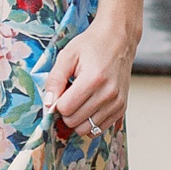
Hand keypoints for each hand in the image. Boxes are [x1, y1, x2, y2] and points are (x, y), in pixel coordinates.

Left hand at [46, 17, 134, 132]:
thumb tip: (48, 104)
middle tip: (69, 94)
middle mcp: (108, 94)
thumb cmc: (91, 45)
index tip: (61, 91)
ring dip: (78, 118)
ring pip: (87, 130)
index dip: (57, 102)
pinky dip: (90, 122)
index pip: (65, 109)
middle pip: (74, 122)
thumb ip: (54, 80)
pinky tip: (89, 105)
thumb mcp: (67, 56)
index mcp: (93, 79)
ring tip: (80, 99)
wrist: (118, 39)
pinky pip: (99, 129)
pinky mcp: (121, 108)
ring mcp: (117, 103)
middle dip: (66, 112)